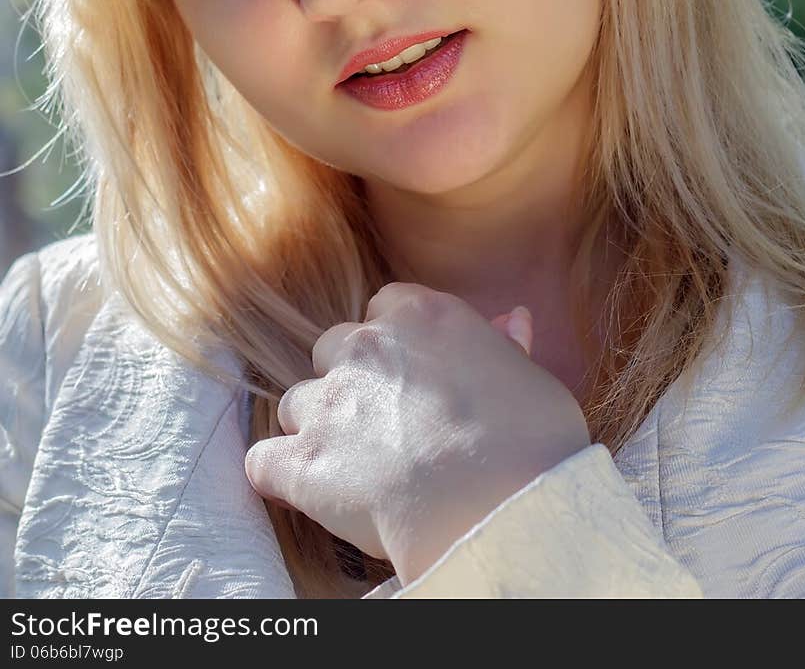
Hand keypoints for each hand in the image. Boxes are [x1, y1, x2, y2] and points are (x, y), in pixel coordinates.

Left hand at [244, 283, 590, 585]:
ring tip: (350, 465)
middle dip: (349, 381)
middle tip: (382, 424)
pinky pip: (263, 461)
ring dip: (315, 427)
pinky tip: (302, 491)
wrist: (501, 505)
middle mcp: (366, 347)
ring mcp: (329, 402)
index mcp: (421, 315)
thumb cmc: (533, 442)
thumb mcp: (531, 378)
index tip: (413, 376)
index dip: (396, 344)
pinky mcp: (304, 462)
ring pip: (296, 402)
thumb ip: (504, 347)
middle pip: (332, 348)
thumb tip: (510, 320)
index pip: (384, 307)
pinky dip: (277, 475)